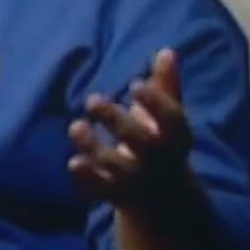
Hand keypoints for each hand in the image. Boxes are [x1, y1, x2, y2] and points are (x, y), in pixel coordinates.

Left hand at [68, 48, 194, 207]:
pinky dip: (87, 179)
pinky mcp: (117, 194)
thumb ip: (166, 86)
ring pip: (115, 166)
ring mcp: (137, 179)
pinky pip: (101, 190)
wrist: (164, 199)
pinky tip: (73, 163)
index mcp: (176, 137)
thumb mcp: (168, 119)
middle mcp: (159, 160)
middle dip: (117, 121)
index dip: (156, 102)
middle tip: (92, 99)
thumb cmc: (162, 144)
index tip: (135, 84)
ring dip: (94, 147)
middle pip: (141, 142)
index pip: (172, 120)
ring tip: (75, 126)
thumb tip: (165, 50)